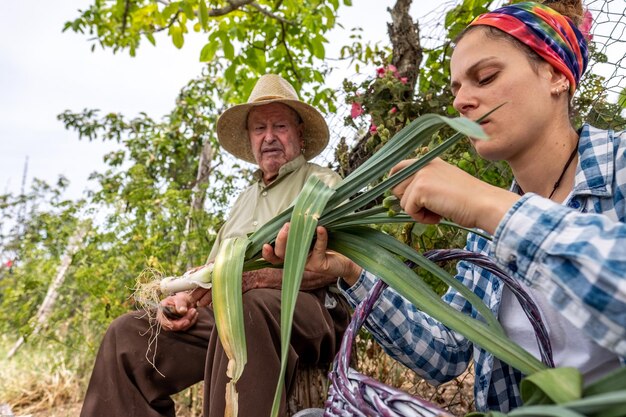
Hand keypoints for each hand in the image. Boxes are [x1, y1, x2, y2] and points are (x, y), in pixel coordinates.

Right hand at [157, 287, 211, 330]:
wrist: (185, 300)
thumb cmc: (180, 298)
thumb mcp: (180, 298)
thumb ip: (180, 303)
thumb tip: (182, 311)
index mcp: (162, 310)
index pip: (165, 322)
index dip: (175, 324)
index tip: (187, 321)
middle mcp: (164, 318)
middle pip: (172, 326)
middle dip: (185, 321)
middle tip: (194, 311)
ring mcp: (170, 323)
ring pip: (179, 328)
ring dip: (190, 321)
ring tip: (194, 311)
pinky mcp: (177, 326)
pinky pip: (184, 327)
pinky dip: (191, 322)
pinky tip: (195, 315)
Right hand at [262, 223, 362, 285]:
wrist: (345, 261)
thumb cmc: (326, 246)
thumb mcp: (310, 236)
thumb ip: (301, 228)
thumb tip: (296, 210)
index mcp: (291, 254)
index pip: (275, 255)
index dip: (268, 253)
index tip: (264, 245)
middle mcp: (297, 260)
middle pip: (282, 254)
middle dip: (281, 240)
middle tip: (286, 226)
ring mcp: (308, 264)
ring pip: (296, 253)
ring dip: (294, 238)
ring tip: (294, 225)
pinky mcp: (320, 264)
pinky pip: (318, 248)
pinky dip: (320, 237)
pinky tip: (320, 228)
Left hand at [390, 158, 518, 233]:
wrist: (483, 203)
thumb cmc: (467, 199)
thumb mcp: (442, 184)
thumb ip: (423, 184)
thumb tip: (397, 195)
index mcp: (429, 161)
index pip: (397, 167)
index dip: (394, 183)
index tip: (400, 196)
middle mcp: (423, 165)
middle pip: (396, 187)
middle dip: (409, 202)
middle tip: (431, 207)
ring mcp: (421, 175)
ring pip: (402, 202)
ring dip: (418, 212)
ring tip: (438, 210)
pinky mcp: (420, 189)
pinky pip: (409, 210)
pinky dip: (422, 218)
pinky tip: (438, 216)